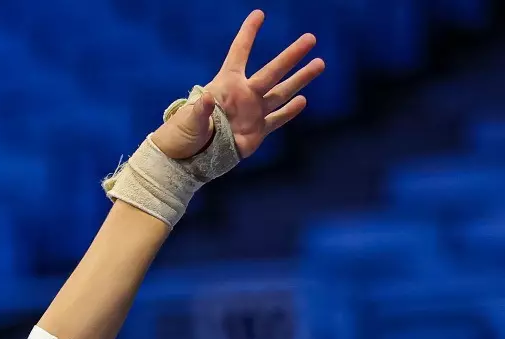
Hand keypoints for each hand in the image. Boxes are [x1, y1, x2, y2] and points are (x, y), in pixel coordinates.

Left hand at [152, 10, 323, 160]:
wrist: (190, 158)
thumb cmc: (185, 133)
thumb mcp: (190, 121)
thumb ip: (200, 110)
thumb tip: (205, 98)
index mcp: (226, 85)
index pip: (239, 53)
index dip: (248, 34)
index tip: (259, 14)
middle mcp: (245, 94)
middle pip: (273, 71)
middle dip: (291, 55)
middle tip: (310, 38)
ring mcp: (253, 112)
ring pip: (282, 92)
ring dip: (301, 79)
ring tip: (319, 63)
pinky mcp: (257, 132)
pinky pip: (277, 119)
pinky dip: (289, 111)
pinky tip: (302, 100)